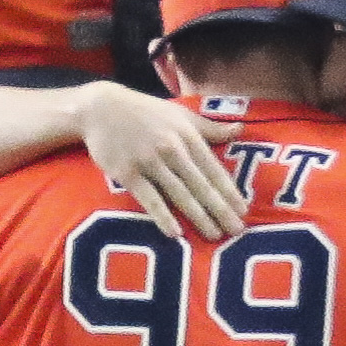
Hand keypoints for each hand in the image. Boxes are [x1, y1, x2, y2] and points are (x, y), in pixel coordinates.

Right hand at [73, 83, 246, 239]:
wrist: (101, 109)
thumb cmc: (146, 114)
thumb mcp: (180, 115)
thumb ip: (210, 128)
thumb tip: (240, 129)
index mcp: (187, 136)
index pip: (213, 168)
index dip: (229, 191)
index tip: (244, 211)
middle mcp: (172, 149)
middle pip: (200, 185)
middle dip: (220, 209)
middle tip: (236, 231)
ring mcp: (149, 162)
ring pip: (179, 194)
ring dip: (198, 217)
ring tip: (214, 235)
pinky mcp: (128, 173)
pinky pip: (149, 199)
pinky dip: (162, 216)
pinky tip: (175, 233)